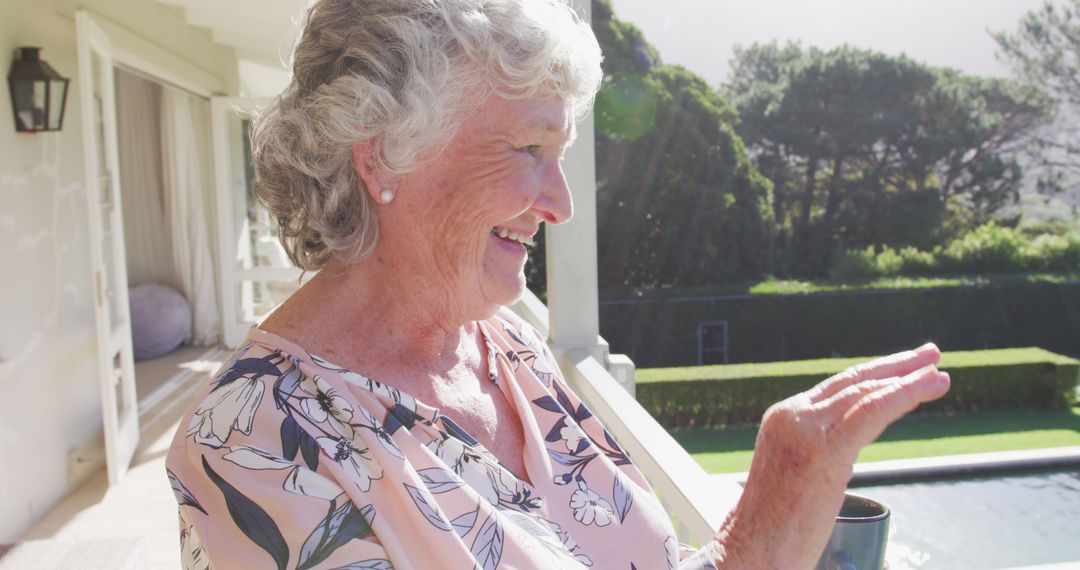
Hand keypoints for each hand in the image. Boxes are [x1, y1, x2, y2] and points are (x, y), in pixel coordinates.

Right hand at [711, 343, 949, 568]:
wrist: (753, 550)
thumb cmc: (774, 528)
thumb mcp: (795, 475)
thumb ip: (819, 452)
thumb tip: (845, 451)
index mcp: (783, 417)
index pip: (837, 387)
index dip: (875, 375)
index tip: (905, 369)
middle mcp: (792, 414)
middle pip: (854, 380)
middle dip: (896, 366)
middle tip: (930, 355)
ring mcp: (806, 429)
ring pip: (867, 392)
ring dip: (910, 380)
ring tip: (940, 376)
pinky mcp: (825, 449)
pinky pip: (873, 411)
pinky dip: (906, 395)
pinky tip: (929, 387)